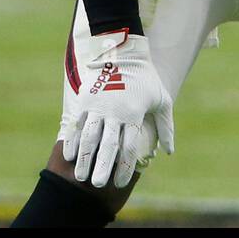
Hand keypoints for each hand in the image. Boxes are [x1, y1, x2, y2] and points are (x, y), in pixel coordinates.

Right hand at [61, 31, 173, 188]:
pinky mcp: (85, 99)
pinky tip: (70, 156)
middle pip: (107, 145)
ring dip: (84, 158)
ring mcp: (97, 105)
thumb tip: (168, 151)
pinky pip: (76, 124)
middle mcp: (114, 112)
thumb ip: (165, 126)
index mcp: (134, 113)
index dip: (124, 167)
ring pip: (89, 137)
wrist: (124, 51)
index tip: (120, 183)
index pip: (128, 147)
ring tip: (80, 177)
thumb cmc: (146, 78)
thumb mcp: (161, 99)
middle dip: (102, 167)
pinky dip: (72, 140)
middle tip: (97, 185)